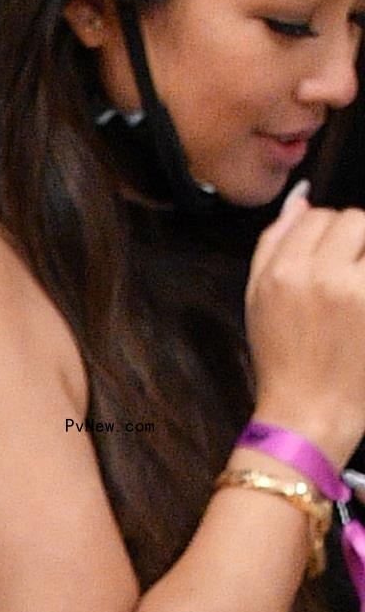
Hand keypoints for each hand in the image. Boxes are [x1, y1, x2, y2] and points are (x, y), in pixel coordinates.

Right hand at [246, 184, 364, 467]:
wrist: (306, 415)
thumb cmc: (281, 360)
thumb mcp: (256, 300)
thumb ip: (272, 243)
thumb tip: (301, 196)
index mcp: (281, 272)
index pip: (316, 217)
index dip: (327, 235)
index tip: (330, 262)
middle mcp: (317, 276)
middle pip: (353, 219)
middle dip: (357, 239)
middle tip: (351, 273)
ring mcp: (354, 293)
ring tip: (356, 289)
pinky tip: (360, 307)